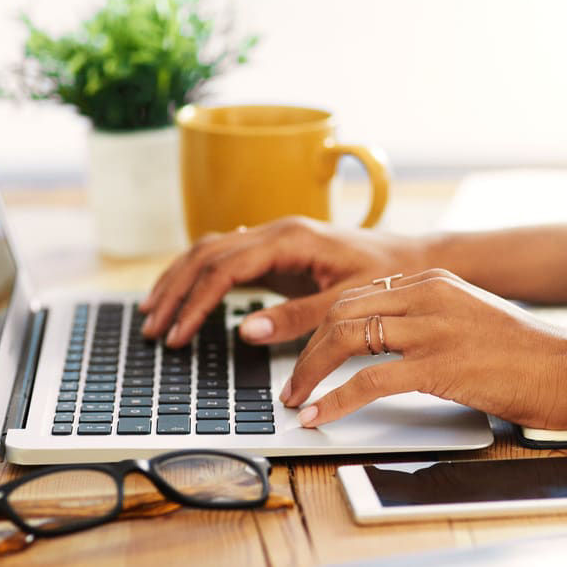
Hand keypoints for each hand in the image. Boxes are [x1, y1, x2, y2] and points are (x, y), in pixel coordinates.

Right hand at [140, 217, 427, 346]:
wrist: (414, 259)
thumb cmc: (388, 276)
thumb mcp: (346, 302)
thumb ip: (298, 317)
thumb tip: (247, 330)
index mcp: (290, 238)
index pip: (224, 268)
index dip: (195, 303)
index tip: (179, 335)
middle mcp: (276, 231)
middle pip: (205, 255)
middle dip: (174, 291)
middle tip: (153, 328)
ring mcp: (274, 239)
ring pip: (210, 251)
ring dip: (179, 281)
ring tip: (154, 313)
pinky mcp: (277, 253)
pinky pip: (226, 258)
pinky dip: (199, 277)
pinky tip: (184, 295)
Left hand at [282, 269, 566, 428]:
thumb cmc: (530, 355)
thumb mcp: (472, 320)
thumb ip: (431, 322)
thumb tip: (388, 347)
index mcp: (434, 282)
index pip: (357, 295)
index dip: (320, 326)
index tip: (304, 353)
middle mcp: (428, 296)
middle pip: (342, 312)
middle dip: (306, 350)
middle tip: (291, 383)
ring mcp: (433, 328)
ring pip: (346, 339)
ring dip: (310, 373)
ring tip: (295, 401)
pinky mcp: (440, 365)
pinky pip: (368, 381)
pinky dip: (335, 400)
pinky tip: (319, 416)